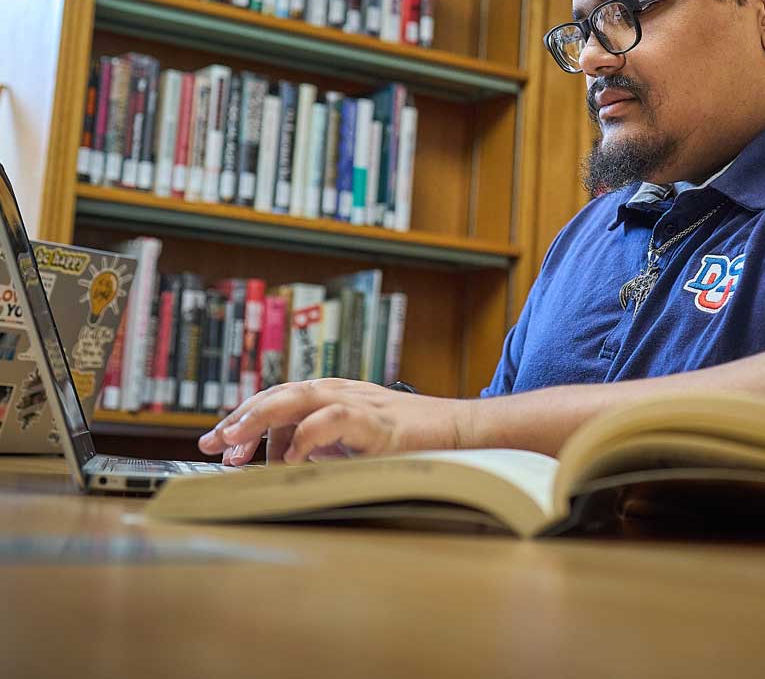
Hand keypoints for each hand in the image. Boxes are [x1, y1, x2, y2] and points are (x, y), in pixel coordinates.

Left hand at [197, 378, 471, 465]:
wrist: (461, 432)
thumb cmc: (412, 441)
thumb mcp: (355, 445)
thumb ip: (320, 445)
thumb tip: (278, 461)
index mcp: (334, 396)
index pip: (279, 398)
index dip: (244, 416)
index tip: (215, 440)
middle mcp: (341, 392)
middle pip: (281, 393)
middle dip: (243, 416)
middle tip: (213, 443)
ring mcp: (359, 403)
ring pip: (299, 398)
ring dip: (262, 418)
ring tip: (234, 443)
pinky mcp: (376, 422)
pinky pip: (333, 421)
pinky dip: (306, 439)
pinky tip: (289, 460)